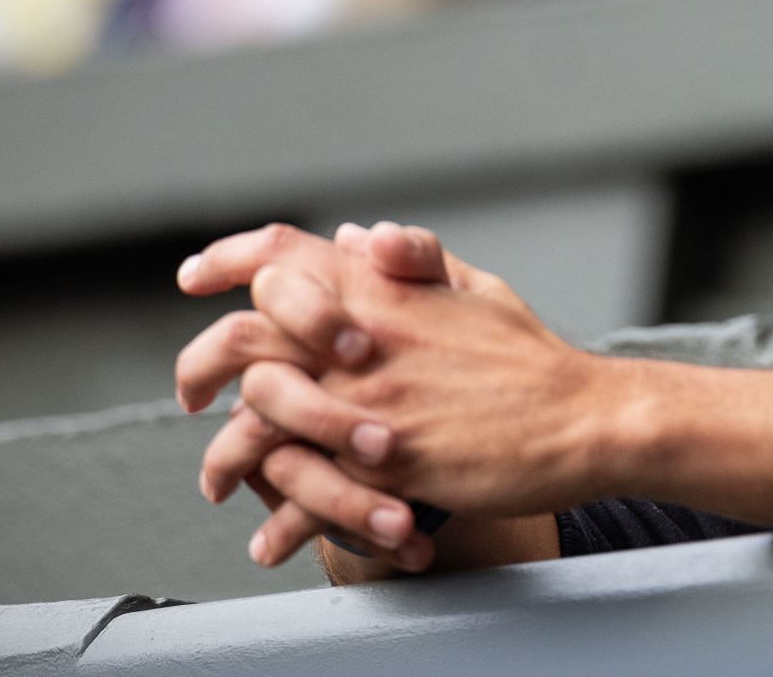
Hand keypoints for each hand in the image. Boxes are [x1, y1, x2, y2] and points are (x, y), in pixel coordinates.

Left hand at [178, 221, 609, 561]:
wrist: (581, 419)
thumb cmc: (531, 357)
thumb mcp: (474, 288)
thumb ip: (411, 260)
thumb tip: (353, 237)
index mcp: (382, 289)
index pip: (278, 253)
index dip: (222, 259)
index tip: (193, 278)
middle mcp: (363, 338)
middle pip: (242, 333)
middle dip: (197, 364)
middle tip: (191, 392)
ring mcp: (369, 401)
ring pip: (255, 416)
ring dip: (224, 455)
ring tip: (218, 478)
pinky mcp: (384, 464)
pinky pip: (301, 490)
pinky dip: (276, 518)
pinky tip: (270, 535)